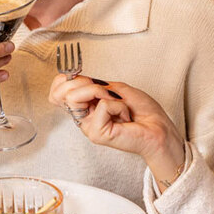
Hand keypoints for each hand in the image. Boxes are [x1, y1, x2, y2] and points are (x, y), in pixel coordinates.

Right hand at [47, 75, 184, 184]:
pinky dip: (117, 105)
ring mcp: (87, 126)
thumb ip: (92, 85)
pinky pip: (101, 106)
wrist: (157, 127)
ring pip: (77, 97)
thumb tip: (76, 81)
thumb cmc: (142, 110)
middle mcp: (82, 117)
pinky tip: (124, 117)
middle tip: (107, 93)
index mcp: (84, 106)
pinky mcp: (96, 133)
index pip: (56, 91)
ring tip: (118, 105)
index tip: (87, 80)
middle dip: (87, 84)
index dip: (67, 80)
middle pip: (63, 92)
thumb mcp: (114, 88)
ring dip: (103, 94)